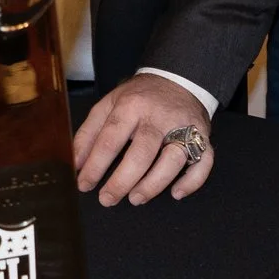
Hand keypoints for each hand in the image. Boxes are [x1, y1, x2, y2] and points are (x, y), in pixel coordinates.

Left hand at [73, 73, 213, 206]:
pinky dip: (192, 181)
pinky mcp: (203, 137)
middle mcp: (159, 117)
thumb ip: (89, 133)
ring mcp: (184, 127)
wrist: (177, 79)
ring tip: (135, 198)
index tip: (84, 184)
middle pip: (141, 153)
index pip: (111, 139)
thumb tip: (74, 164)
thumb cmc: (139, 98)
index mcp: (131, 106)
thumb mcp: (108, 105)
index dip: (95, 165)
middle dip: (122, 180)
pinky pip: (204, 162)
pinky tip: (176, 193)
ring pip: (173, 160)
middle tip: (107, 198)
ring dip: (153, 184)